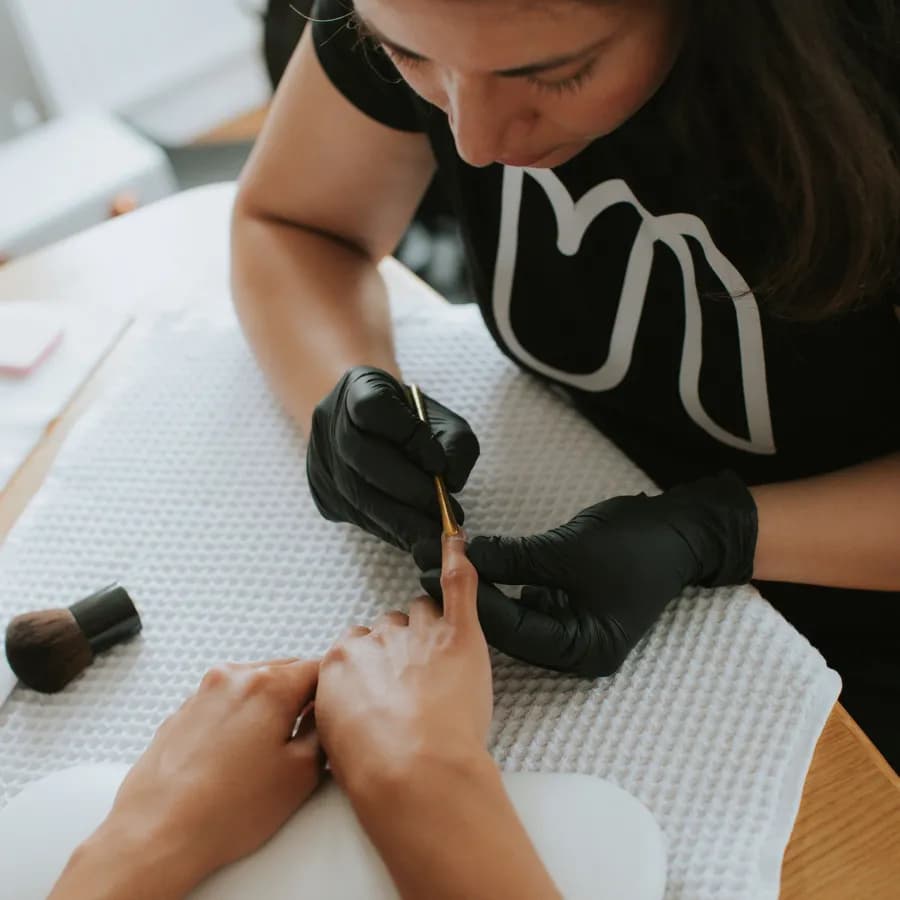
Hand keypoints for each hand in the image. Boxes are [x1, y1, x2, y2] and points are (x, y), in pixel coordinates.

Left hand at [53, 659, 322, 897]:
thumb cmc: (223, 812)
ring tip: (266, 754)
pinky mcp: (181, 712)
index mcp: (268, 685)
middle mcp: (233, 678)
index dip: (333, 689)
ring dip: (267, 707)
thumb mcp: (300, 774)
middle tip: (306, 735)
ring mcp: (202, 693)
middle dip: (300, 696)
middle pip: (284, 671)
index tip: (335, 709)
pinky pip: (223, 704)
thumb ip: (322, 732)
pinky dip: (236, 720)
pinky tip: (235, 759)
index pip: (318, 667)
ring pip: (252, 686)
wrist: (157, 834)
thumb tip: (324, 719)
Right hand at [306, 367, 478, 549]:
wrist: (376, 431)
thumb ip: (457, 445)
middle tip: (444, 516)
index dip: (406, 436)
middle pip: (360, 455)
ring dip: (400, 520)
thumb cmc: (416, 425)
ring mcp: (320, 457)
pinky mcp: (322, 492)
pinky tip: (413, 537)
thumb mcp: (444, 422)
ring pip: (355, 493)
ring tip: (434, 534)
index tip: (437, 463)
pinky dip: (387, 529)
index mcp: (358, 386)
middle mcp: (329, 419)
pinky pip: (354, 515)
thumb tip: (450, 482)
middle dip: (407, 491)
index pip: (373, 407)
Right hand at [315, 533, 491, 796]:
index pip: (358, 645)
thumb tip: (349, 708)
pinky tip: (458, 540)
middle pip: (390, 627)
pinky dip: (458, 560)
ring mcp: (419, 633)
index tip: (385, 689)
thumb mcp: (335, 743)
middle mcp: (377, 640)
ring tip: (442, 663)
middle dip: (403, 650)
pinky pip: (458, 584)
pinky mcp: (458, 634)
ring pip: (422, 613)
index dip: (376, 668)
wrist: (413, 774)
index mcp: (342, 661)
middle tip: (417, 686)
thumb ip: (340, 708)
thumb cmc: (375, 771)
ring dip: (430, 629)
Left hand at [415, 472, 756, 676]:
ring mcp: (572, 631)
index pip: (513, 630)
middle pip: (508, 631)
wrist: (681, 531)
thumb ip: (516, 557)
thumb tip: (463, 555)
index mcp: (583, 650)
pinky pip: (525, 603)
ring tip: (436, 564)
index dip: (469, 599)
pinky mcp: (568, 610)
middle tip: (423, 566)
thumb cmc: (635, 544)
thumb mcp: (570, 550)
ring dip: (479, 590)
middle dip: (467, 598)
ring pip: (513, 618)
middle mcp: (575, 650)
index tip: (431, 570)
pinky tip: (470, 567)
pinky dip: (500, 585)